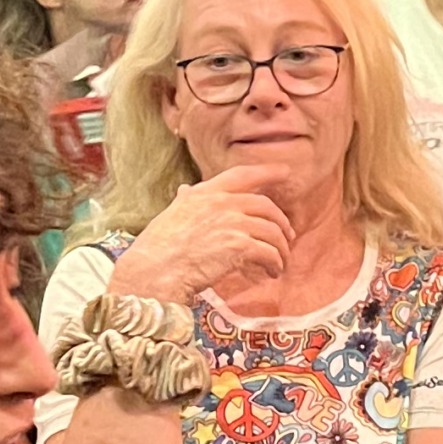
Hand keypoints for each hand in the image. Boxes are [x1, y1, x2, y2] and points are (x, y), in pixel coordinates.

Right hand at [108, 164, 293, 303]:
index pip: (242, 175)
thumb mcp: (171, 215)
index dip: (267, 172)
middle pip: (265, 205)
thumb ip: (185, 201)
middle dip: (281, 221)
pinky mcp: (239, 245)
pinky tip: (272, 272)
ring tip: (280, 262)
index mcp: (204, 193)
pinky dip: (275, 263)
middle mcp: (221, 203)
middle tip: (288, 235)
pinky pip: (269, 252)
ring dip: (281, 248)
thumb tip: (186, 189)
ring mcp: (232, 223)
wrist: (154, 272)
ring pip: (272, 231)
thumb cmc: (157, 249)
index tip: (285, 171)